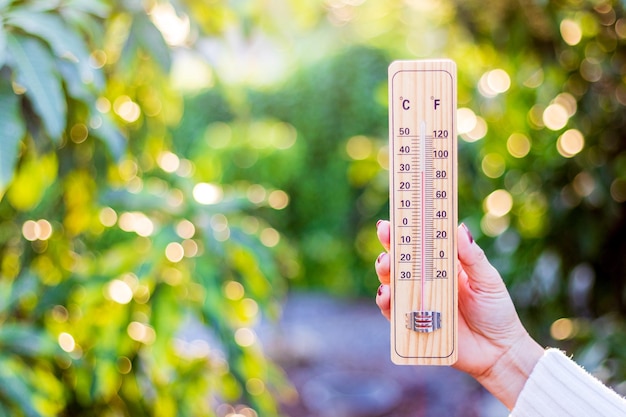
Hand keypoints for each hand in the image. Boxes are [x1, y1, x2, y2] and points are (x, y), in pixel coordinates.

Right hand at [374, 220, 543, 409]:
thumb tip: (458, 227)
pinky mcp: (413, 325)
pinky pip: (392, 312)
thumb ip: (472, 256)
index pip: (420, 243)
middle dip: (389, 246)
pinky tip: (387, 295)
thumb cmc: (496, 312)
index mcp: (442, 265)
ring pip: (391, 282)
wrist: (499, 352)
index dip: (406, 229)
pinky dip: (386, 302)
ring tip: (386, 265)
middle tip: (386, 236)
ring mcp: (418, 302)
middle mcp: (426, 282)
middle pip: (400, 260)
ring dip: (384, 271)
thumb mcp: (488, 279)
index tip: (396, 215)